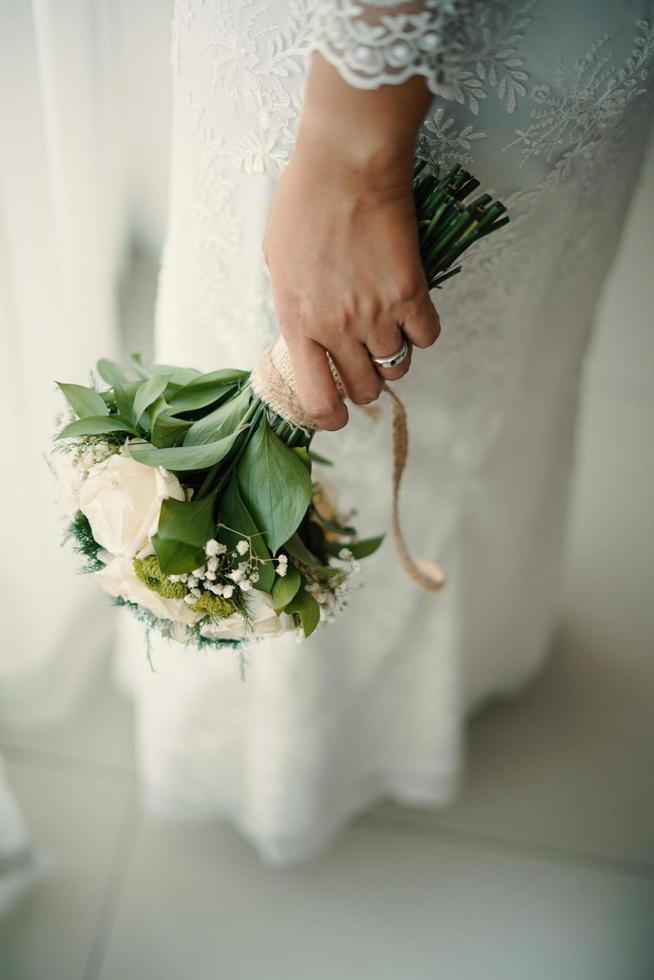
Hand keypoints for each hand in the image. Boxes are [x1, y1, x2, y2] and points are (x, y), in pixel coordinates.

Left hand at [262, 58, 440, 429]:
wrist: (346, 163)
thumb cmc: (304, 202)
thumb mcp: (277, 261)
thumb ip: (293, 304)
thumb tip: (307, 331)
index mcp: (297, 322)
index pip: (317, 398)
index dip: (331, 416)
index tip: (339, 414)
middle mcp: (337, 328)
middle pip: (364, 388)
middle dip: (366, 381)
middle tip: (366, 360)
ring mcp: (376, 313)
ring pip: (396, 366)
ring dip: (394, 353)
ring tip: (388, 325)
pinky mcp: (411, 292)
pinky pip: (427, 336)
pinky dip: (422, 329)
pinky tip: (411, 305)